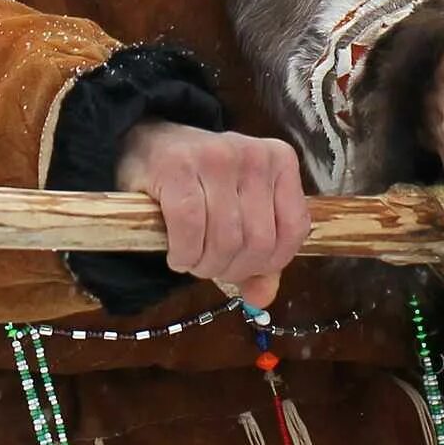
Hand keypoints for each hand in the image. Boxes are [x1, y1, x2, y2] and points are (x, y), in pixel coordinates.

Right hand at [115, 122, 307, 307]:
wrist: (149, 145)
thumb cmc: (200, 182)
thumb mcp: (240, 209)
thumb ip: (259, 255)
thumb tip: (263, 298)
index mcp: (280, 161)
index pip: (293, 230)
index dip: (267, 264)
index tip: (241, 267)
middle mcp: (255, 155)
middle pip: (258, 241)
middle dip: (231, 268)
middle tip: (208, 266)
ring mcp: (218, 157)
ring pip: (226, 239)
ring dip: (204, 265)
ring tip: (191, 260)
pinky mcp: (178, 167)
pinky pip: (191, 228)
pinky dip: (183, 254)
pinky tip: (177, 255)